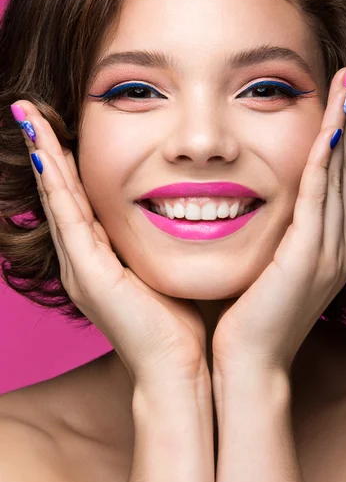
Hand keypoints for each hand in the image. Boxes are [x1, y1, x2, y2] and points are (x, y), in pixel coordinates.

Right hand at [12, 101, 207, 387]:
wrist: (178, 372)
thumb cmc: (179, 325)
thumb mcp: (163, 272)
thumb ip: (158, 244)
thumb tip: (181, 213)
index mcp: (100, 260)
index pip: (79, 200)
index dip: (66, 162)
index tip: (62, 126)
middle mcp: (82, 261)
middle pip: (59, 193)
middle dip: (45, 149)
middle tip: (30, 110)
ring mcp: (81, 269)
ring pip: (57, 200)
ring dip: (43, 156)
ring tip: (28, 116)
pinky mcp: (90, 276)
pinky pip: (69, 220)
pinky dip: (57, 186)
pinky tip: (48, 152)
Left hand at [212, 68, 345, 376]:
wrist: (250, 366)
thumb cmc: (248, 319)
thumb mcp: (267, 269)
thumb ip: (273, 236)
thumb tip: (259, 207)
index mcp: (329, 248)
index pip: (333, 181)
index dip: (336, 139)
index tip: (333, 101)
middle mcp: (339, 246)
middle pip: (342, 171)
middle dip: (345, 122)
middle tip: (345, 78)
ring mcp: (330, 252)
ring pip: (336, 177)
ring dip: (339, 128)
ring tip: (343, 86)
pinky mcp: (310, 257)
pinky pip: (317, 196)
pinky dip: (322, 160)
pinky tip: (326, 127)